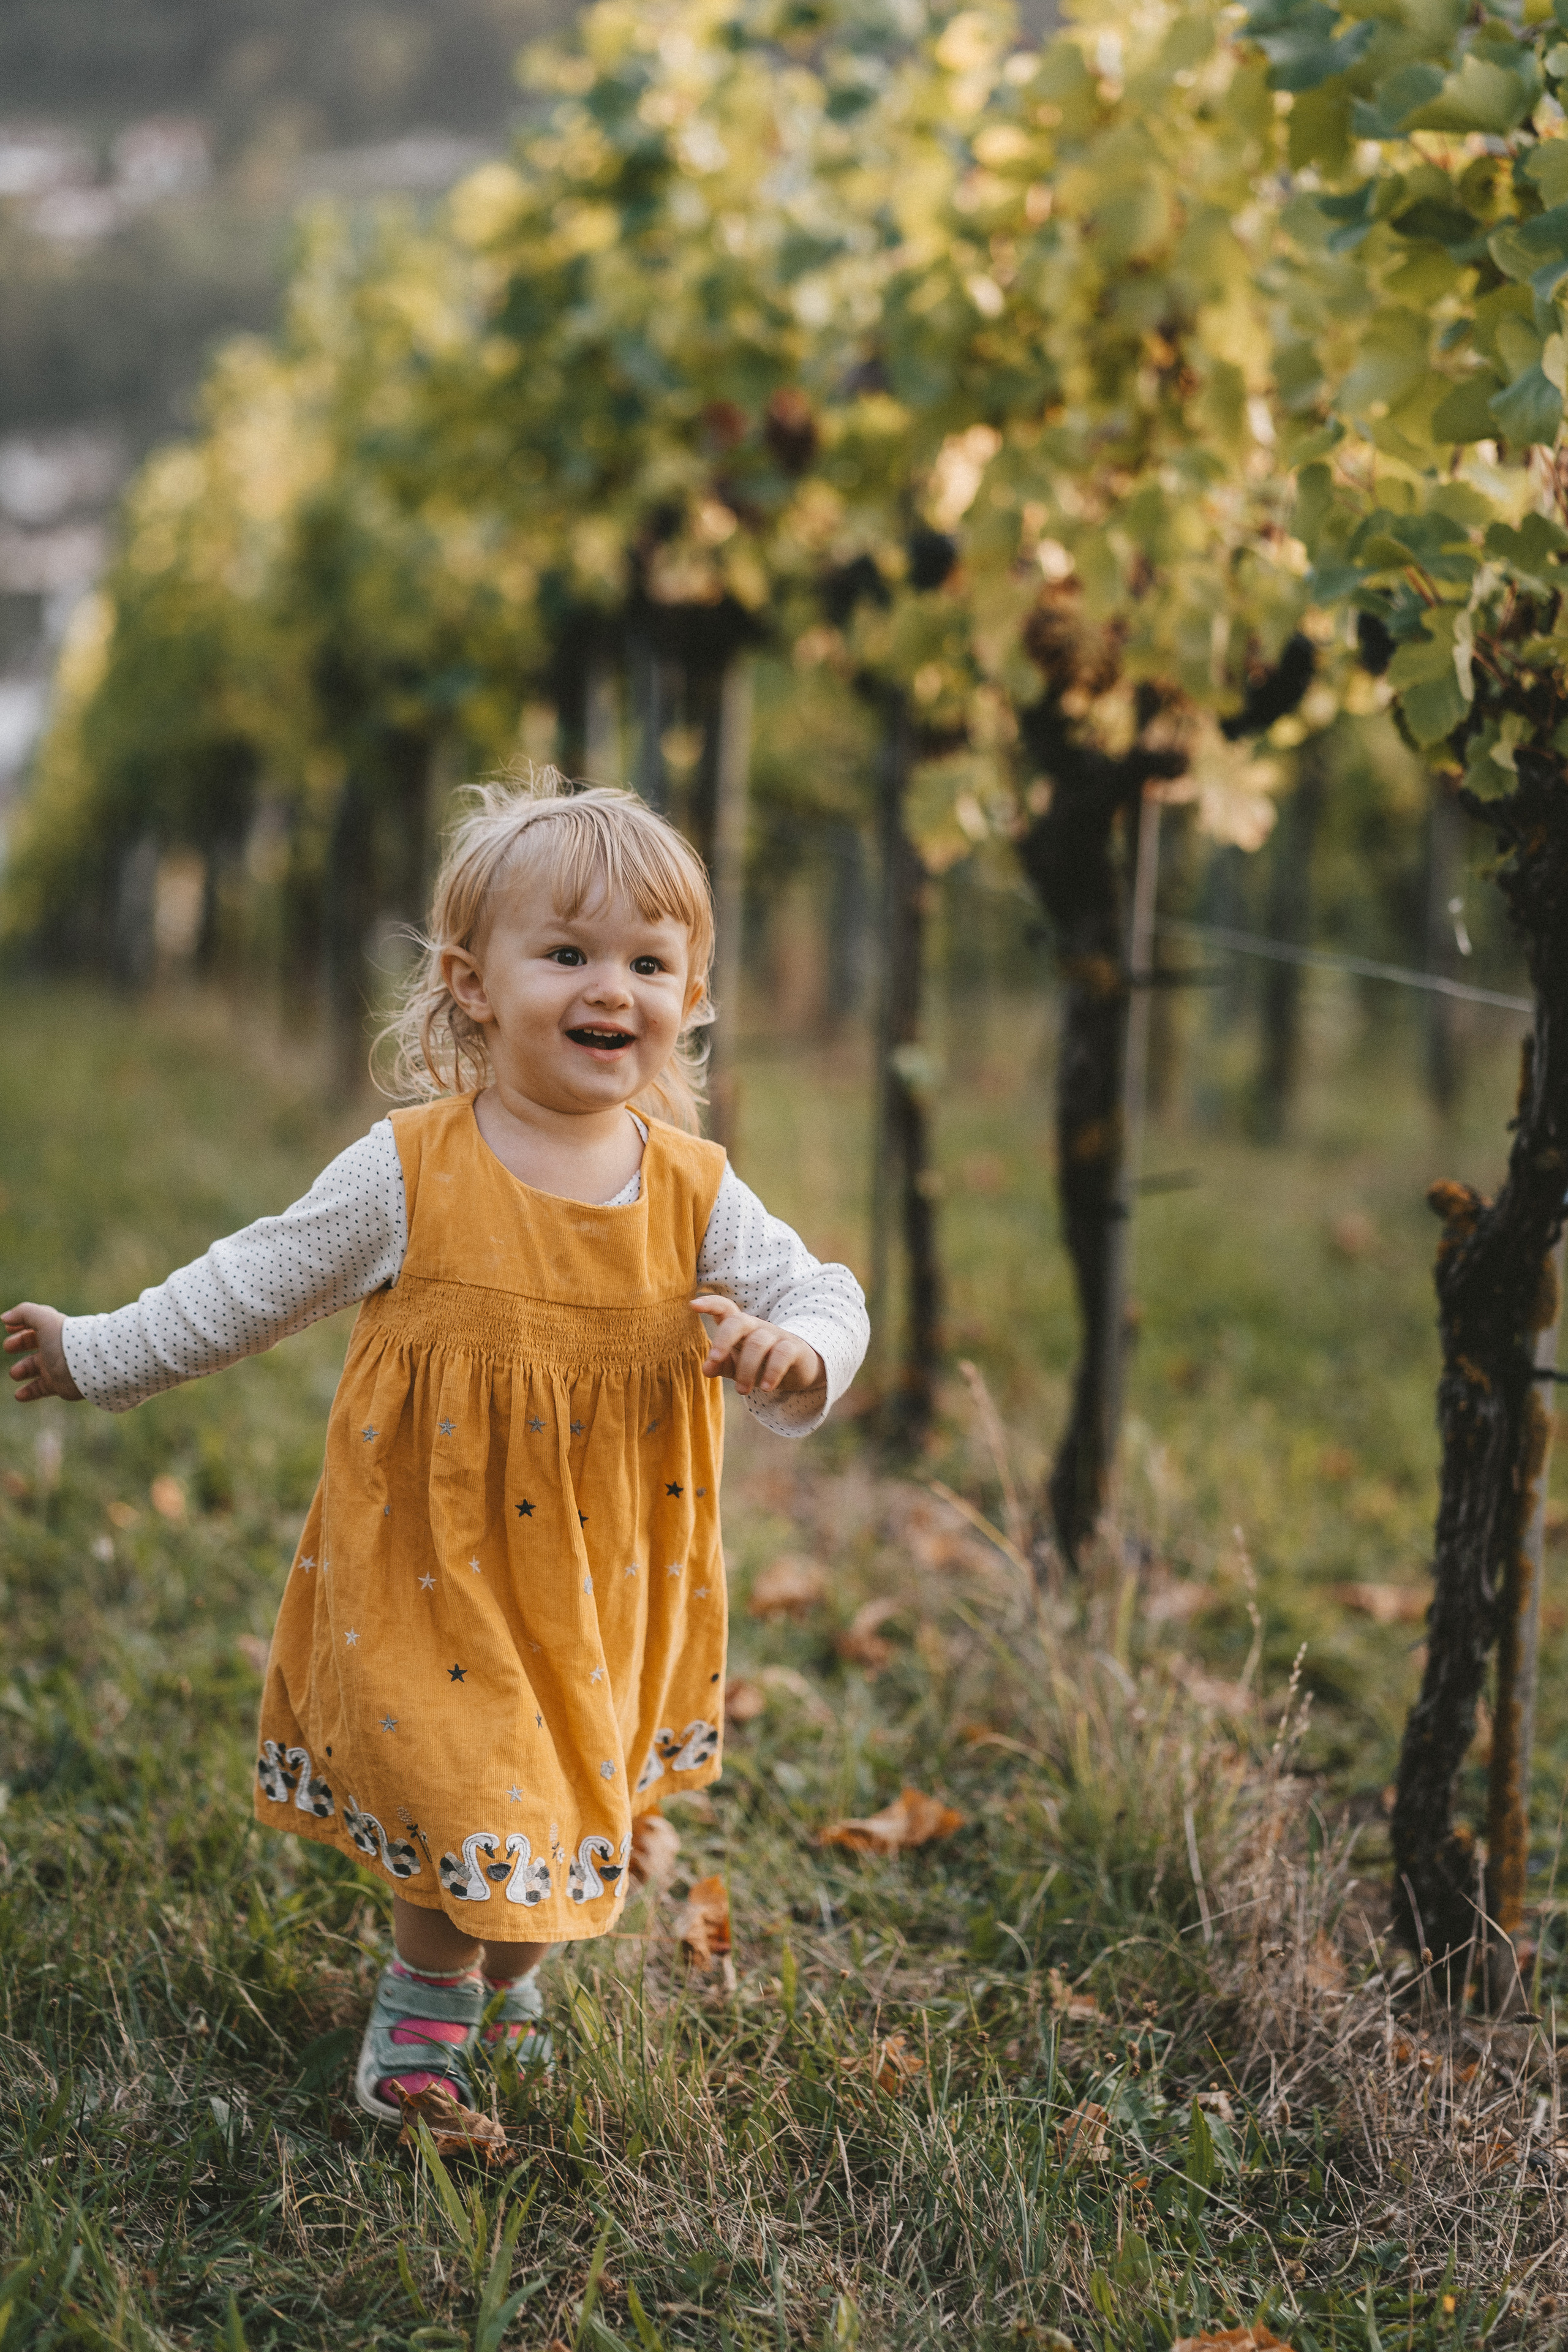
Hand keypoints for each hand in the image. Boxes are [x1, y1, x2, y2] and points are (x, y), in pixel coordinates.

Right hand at [3, 1303, 82, 1402]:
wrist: (87, 1367)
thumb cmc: (65, 1340)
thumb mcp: (44, 1319)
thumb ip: (24, 1313)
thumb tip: (4, 1317)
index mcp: (53, 1330)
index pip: (35, 1324)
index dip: (21, 1324)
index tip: (7, 1327)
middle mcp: (54, 1347)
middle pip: (33, 1344)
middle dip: (19, 1344)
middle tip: (8, 1347)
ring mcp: (56, 1367)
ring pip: (34, 1368)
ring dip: (21, 1370)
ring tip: (15, 1373)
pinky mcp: (58, 1385)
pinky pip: (40, 1389)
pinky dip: (28, 1392)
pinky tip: (18, 1395)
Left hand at [691, 1294, 824, 1398]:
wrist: (799, 1368)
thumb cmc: (760, 1363)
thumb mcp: (736, 1365)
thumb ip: (721, 1365)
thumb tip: (706, 1369)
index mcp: (739, 1327)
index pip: (725, 1307)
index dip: (710, 1304)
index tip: (693, 1305)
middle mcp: (756, 1326)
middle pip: (738, 1321)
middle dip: (723, 1339)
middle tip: (714, 1359)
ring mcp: (775, 1335)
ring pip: (758, 1343)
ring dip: (746, 1369)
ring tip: (742, 1390)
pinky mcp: (793, 1348)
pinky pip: (782, 1354)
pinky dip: (772, 1372)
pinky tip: (765, 1387)